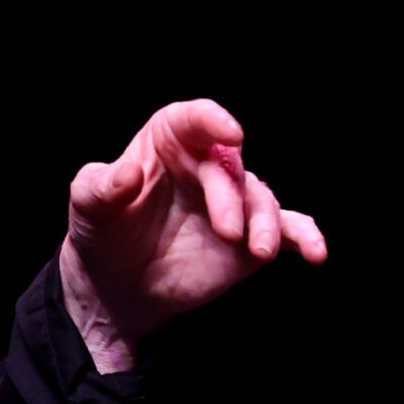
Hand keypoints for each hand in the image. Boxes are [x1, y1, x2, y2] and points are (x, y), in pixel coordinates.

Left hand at [59, 99, 327, 372]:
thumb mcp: (87, 205)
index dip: (212, 121)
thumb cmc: (101, 230)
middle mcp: (205, 166)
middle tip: (227, 230)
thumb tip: (128, 172)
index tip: (231, 133)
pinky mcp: (250, 237)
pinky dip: (305, 237)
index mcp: (166, 143)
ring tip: (259, 250)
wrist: (116, 283)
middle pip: (228, 166)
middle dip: (231, 196)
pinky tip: (315, 252)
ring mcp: (232, 202)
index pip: (191, 120)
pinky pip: (288, 230)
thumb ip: (101, 186)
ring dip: (267, 222)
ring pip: (261, 198)